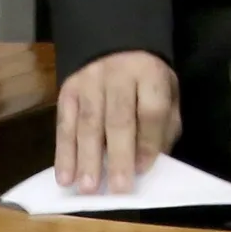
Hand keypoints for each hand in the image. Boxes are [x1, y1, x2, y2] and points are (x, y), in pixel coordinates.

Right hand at [53, 50, 180, 194]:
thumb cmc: (145, 80)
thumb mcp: (166, 91)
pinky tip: (65, 177)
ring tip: (87, 188)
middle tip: (117, 189)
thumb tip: (150, 162)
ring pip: (88, 123)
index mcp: (149, 74)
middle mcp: (118, 75)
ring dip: (87, 158)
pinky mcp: (67, 90)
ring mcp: (89, 82)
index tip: (143, 169)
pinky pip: (64, 124)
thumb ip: (163, 124)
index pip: (150, 110)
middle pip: (118, 119)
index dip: (148, 141)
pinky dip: (64, 153)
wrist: (113, 43)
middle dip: (118, 156)